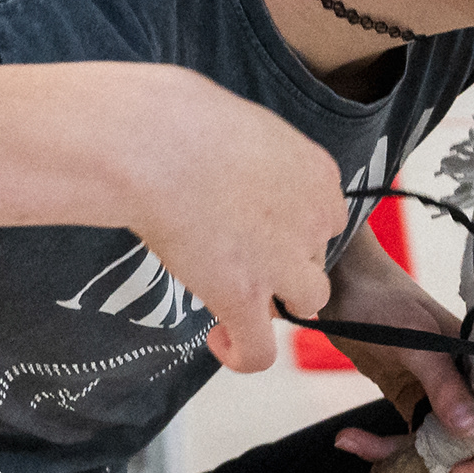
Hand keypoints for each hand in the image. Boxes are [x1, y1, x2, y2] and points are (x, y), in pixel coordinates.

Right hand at [99, 70, 346, 376]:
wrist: (150, 142)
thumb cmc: (178, 118)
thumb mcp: (241, 126)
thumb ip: (255, 158)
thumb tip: (231, 171)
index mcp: (318, 174)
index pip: (323, 217)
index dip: (289, 226)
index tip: (251, 222)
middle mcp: (313, 221)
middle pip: (315, 258)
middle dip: (283, 261)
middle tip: (232, 251)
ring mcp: (282, 264)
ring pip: (307, 302)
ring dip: (275, 302)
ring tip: (232, 295)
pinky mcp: (243, 299)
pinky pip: (260, 352)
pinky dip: (243, 354)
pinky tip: (219, 339)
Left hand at [313, 232, 473, 472]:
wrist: (342, 282)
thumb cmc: (382, 299)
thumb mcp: (412, 340)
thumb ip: (442, 384)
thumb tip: (471, 431)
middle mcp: (468, 391)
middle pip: (470, 458)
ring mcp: (439, 400)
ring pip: (434, 457)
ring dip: (398, 468)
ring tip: (353, 447)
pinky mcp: (412, 403)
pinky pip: (406, 445)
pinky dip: (379, 451)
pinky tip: (348, 439)